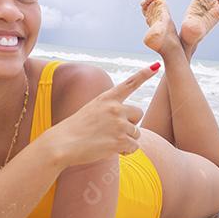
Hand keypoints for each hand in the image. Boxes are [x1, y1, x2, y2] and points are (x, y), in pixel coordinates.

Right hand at [42, 62, 160, 168]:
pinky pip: (134, 147)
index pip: (129, 84)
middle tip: (114, 132)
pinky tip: (112, 150)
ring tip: (108, 142)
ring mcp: (118, 124)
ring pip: (136, 133)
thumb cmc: (74, 130)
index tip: (156, 66)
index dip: (144, 74)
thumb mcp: (91, 111)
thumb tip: (127, 122)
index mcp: (106, 98)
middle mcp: (115, 108)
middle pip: (138, 114)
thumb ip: (109, 110)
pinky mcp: (120, 140)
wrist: (62, 144)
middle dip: (131, 124)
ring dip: (126, 140)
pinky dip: (126, 151)